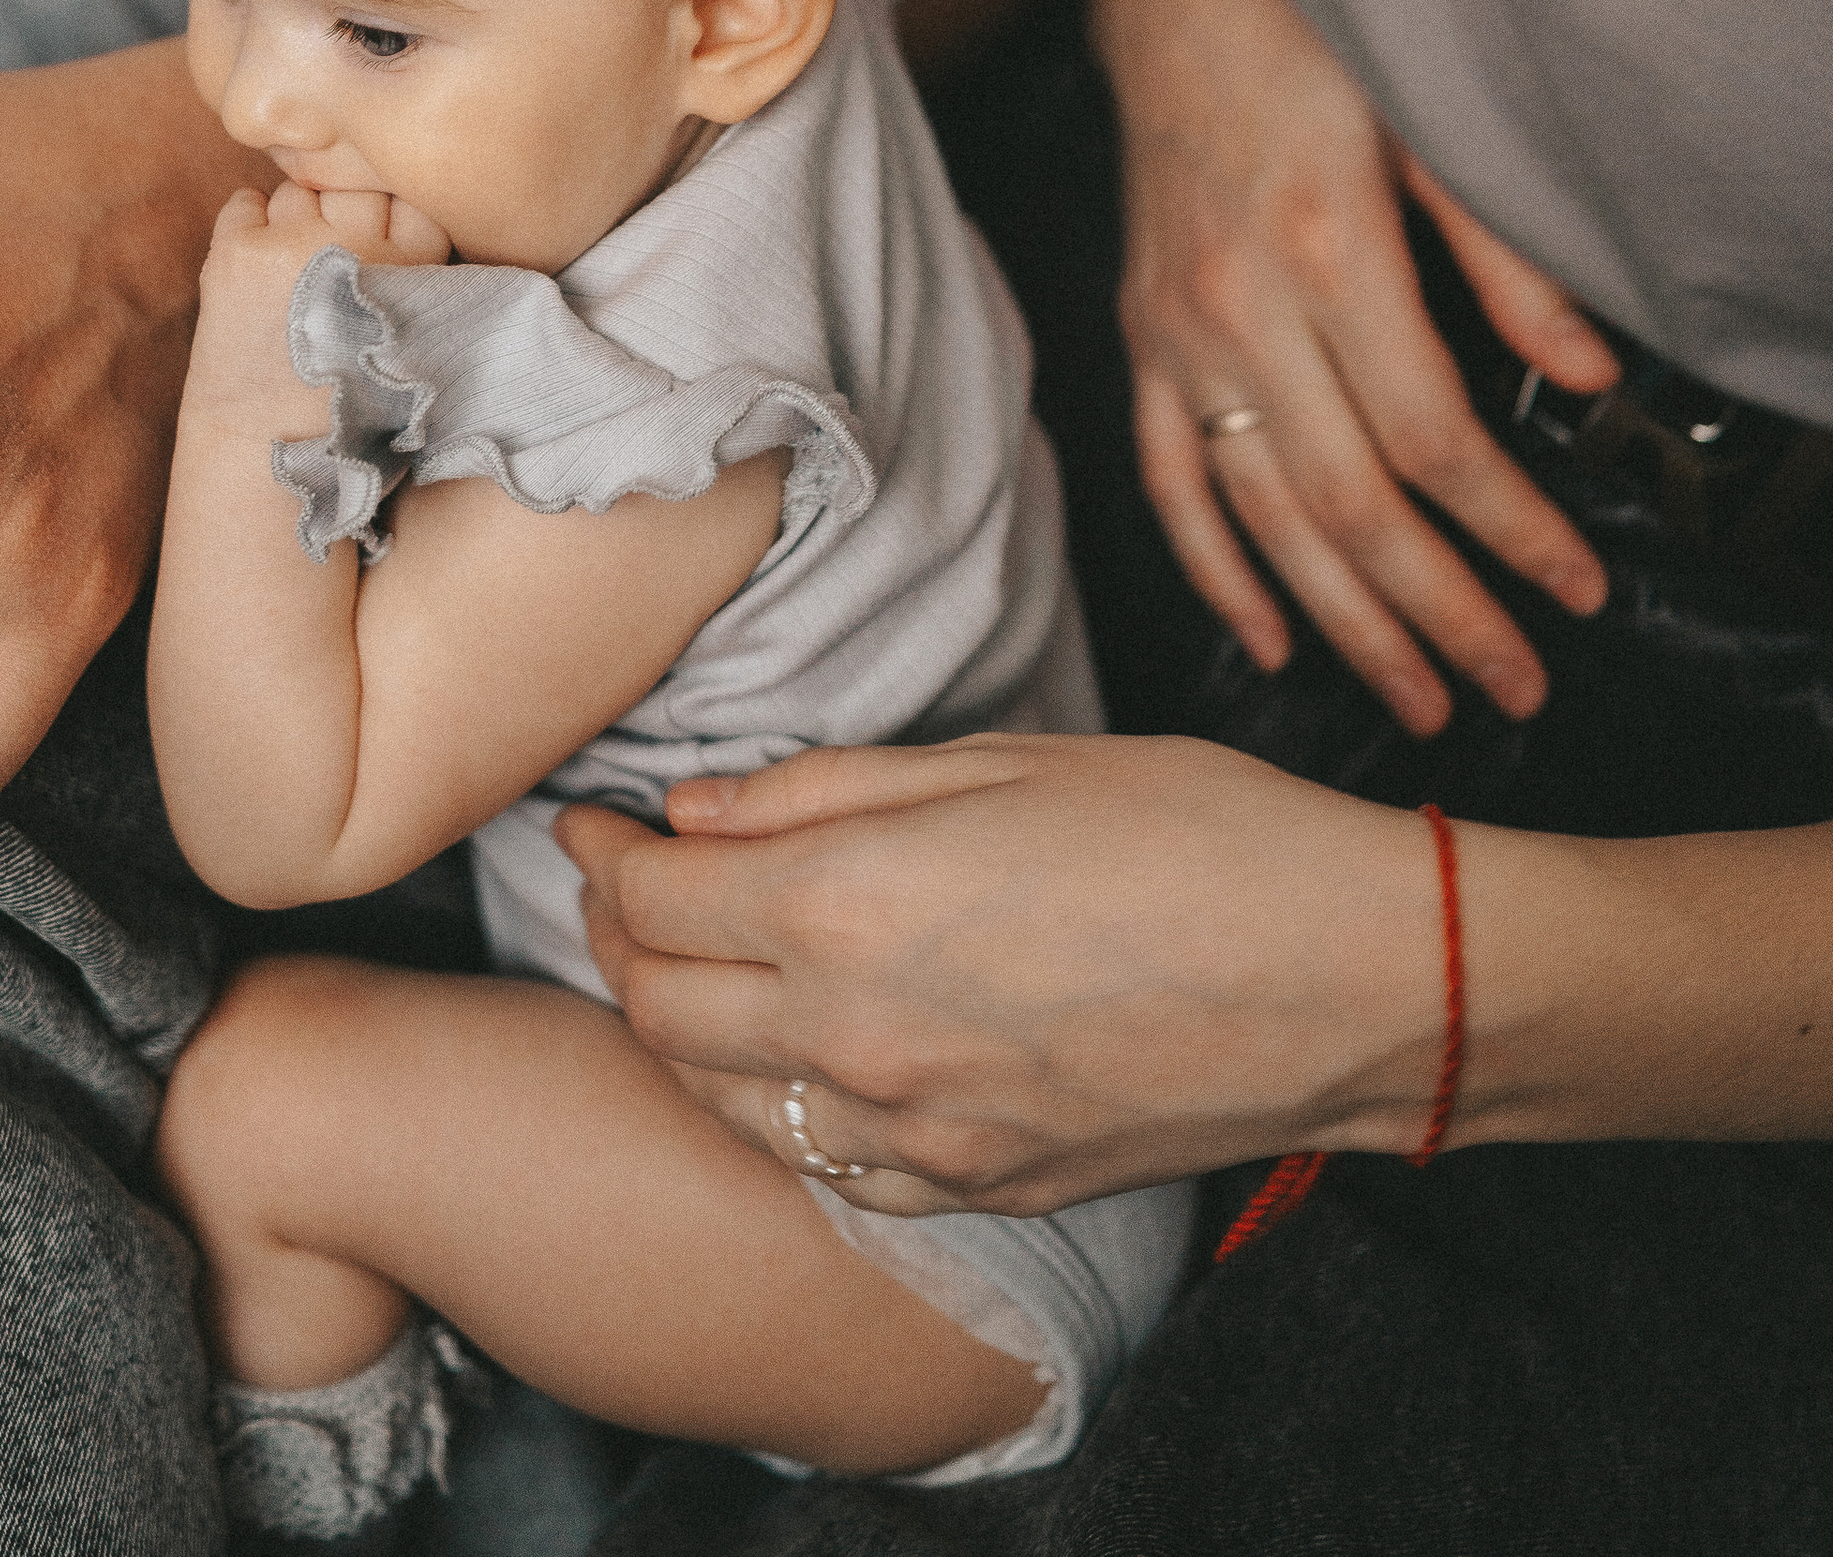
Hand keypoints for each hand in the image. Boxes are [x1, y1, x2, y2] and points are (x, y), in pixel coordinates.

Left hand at [187, 179, 451, 429]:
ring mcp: (295, 243)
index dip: (394, 217)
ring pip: (301, 189)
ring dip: (295, 220)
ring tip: (291, 278)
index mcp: (416, 270)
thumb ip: (421, 271)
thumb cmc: (350, 403)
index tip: (379, 249)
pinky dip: (248, 226)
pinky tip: (257, 271)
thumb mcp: (418, 339)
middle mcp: (360, 245)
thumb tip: (402, 196)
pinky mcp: (238, 251)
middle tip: (330, 266)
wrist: (269, 452)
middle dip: (345, 212)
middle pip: (357, 183)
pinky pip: (246, 202)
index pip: (414, 197)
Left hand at [563, 733, 1449, 1213]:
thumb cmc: (1195, 833)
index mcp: (849, 901)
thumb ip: (825, 789)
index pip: (648, 899)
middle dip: (613, 939)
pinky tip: (792, 1052)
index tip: (598, 821)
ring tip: (687, 961)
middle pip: (653, 1007)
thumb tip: (695, 812)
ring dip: (676, 1029)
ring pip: (717, 1100)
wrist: (1348, 981)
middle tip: (619, 883)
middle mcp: (855, 1033)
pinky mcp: (971, 1187)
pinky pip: (817, 1162)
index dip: (601, 856)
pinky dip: (772, 1107)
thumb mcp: (1002, 758)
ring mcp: (912, 1130)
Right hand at [1095, 0, 1615, 733]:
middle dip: (1440, 614)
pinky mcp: (1140, 338)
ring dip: (1344, 623)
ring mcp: (1176, 333)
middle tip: (1515, 688)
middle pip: (1348, 505)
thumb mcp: (1430, 120)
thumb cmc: (1309, 36)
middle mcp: (1240, 308)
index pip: (1431, 438)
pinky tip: (1267, 637)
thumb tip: (1588, 379)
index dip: (1511, 530)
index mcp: (1326, 249)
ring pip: (1261, 516)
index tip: (1577, 590)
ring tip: (1420, 699)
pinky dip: (1215, 570)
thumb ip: (1506, 257)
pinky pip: (1169, 481)